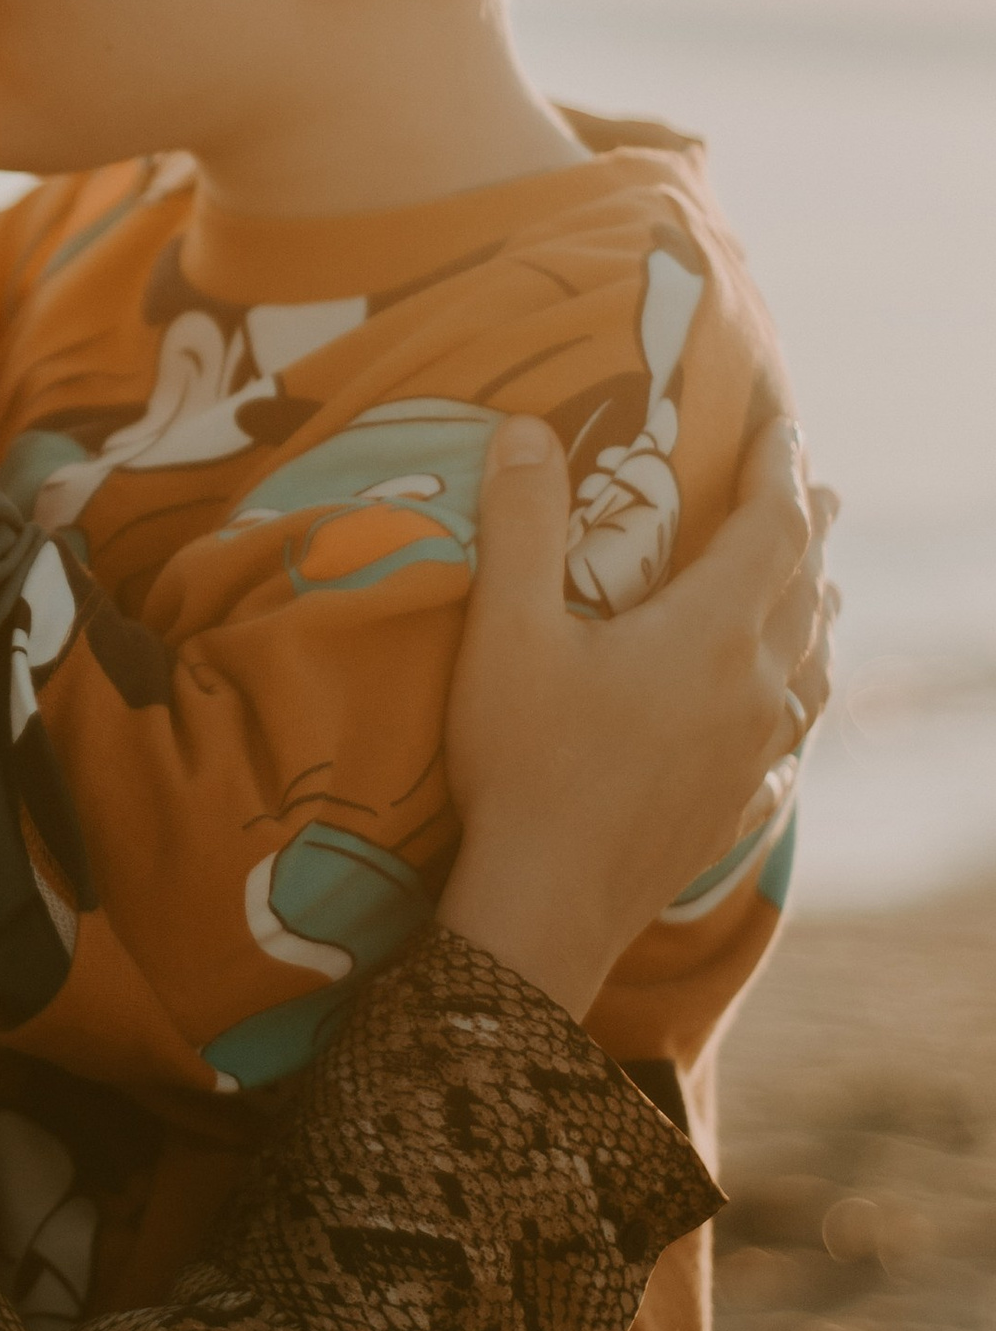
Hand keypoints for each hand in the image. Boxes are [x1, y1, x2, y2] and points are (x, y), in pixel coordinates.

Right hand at [440, 413, 833, 1023]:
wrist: (547, 906)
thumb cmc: (524, 762)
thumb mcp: (506, 631)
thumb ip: (522, 524)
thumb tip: (525, 430)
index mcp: (710, 633)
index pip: (771, 528)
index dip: (780, 470)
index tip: (783, 424)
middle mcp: (754, 688)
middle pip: (805, 591)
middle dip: (809, 531)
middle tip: (816, 489)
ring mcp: (753, 754)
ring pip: (811, 667)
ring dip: (818, 614)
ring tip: (823, 590)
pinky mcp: (734, 806)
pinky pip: (789, 742)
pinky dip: (796, 706)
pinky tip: (786, 725)